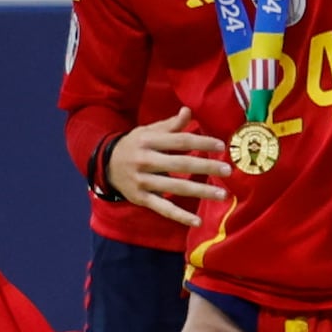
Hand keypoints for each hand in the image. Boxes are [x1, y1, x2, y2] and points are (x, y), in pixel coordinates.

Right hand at [107, 116, 230, 227]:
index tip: (221, 146)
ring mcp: (143, 181)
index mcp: (148, 141)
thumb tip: (188, 111)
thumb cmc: (134, 145)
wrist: (104, 165)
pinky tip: (197, 221)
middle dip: (206, 167)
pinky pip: (163, 208)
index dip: (202, 142)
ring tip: (223, 194)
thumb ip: (170, 125)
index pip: (181, 141)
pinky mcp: (141, 198)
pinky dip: (180, 216)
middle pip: (181, 164)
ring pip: (176, 188)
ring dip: (201, 192)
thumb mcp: (148, 131)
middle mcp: (145, 161)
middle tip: (228, 170)